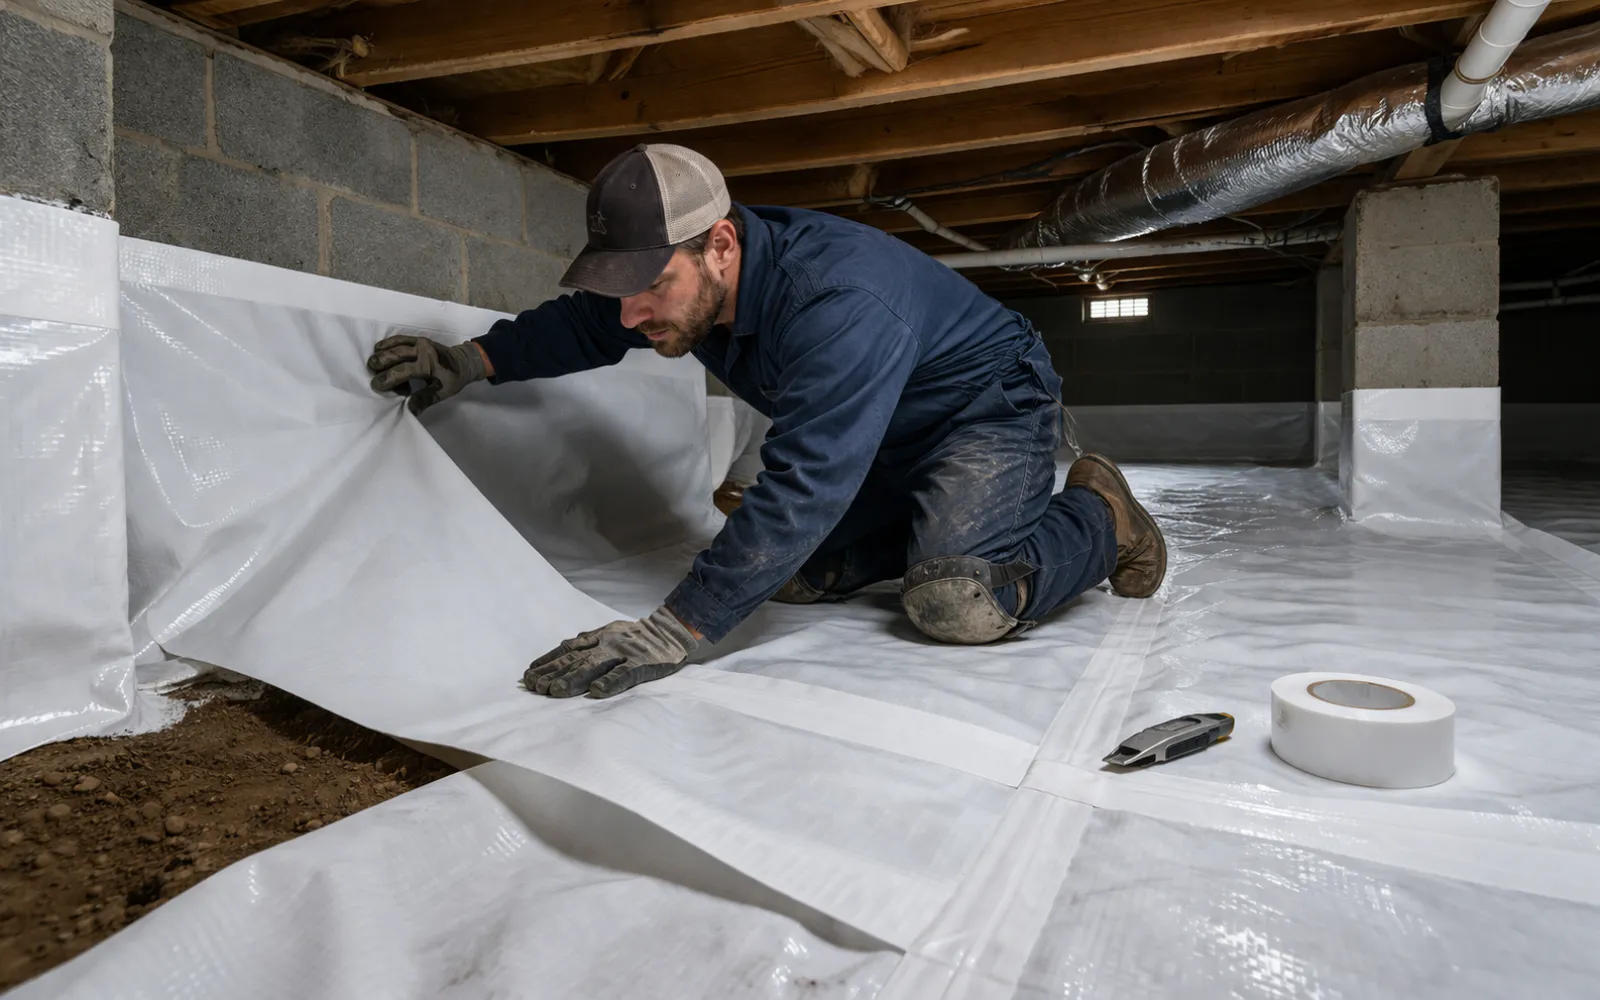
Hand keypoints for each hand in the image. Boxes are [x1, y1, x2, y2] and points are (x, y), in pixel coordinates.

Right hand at [367, 334, 486, 414]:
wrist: (465, 361)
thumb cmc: (452, 379)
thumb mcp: (442, 393)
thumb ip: (424, 400)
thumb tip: (409, 410)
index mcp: (429, 365)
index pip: (403, 371)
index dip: (388, 379)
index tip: (377, 386)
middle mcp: (423, 351)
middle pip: (396, 355)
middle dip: (380, 363)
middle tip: (370, 372)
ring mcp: (420, 343)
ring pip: (396, 345)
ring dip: (382, 352)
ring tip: (371, 362)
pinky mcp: (418, 339)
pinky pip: (400, 338)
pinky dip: (388, 343)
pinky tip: (378, 348)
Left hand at [524, 607, 698, 698]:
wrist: (671, 630)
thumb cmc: (636, 635)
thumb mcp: (609, 632)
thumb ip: (587, 642)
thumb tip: (560, 651)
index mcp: (598, 636)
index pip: (567, 649)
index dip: (547, 661)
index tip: (528, 674)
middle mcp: (607, 643)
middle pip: (576, 659)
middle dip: (554, 673)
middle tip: (534, 686)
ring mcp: (625, 653)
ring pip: (595, 665)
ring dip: (574, 679)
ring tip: (556, 691)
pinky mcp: (643, 664)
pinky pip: (625, 674)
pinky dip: (610, 682)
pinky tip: (596, 692)